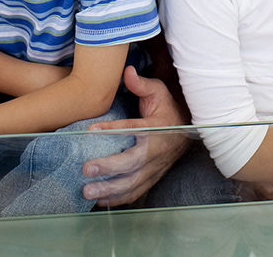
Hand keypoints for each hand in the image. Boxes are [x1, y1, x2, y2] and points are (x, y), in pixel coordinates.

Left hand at [80, 66, 189, 206]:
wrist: (186, 132)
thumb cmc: (167, 109)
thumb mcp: (158, 92)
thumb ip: (141, 84)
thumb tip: (127, 71)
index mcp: (157, 127)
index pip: (134, 128)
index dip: (113, 129)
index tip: (91, 130)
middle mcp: (156, 151)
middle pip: (133, 163)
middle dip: (109, 168)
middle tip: (86, 169)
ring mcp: (154, 168)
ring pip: (133, 183)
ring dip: (110, 190)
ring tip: (88, 192)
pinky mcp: (151, 178)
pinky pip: (135, 192)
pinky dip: (118, 199)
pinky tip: (99, 201)